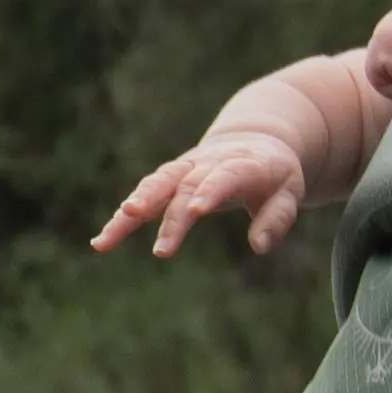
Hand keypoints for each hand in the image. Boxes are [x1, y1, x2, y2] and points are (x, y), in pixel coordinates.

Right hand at [91, 128, 308, 261]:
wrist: (252, 140)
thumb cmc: (273, 175)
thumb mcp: (289, 193)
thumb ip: (277, 218)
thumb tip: (259, 246)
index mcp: (241, 164)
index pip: (223, 176)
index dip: (209, 191)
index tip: (195, 211)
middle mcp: (206, 163)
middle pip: (184, 186)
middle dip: (171, 218)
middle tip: (162, 252)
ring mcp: (183, 169)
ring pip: (153, 186)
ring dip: (131, 212)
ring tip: (107, 239)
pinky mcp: (167, 179)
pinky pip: (142, 196)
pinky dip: (123, 217)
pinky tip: (102, 241)